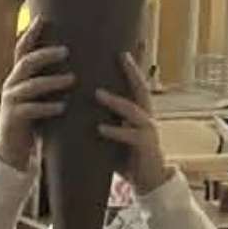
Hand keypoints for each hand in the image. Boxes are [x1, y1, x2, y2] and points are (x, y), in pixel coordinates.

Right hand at [0, 24, 72, 170]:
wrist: (12, 146)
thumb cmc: (32, 116)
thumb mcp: (37, 93)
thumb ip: (47, 76)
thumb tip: (73, 56)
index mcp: (17, 75)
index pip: (22, 49)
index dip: (31, 33)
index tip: (43, 18)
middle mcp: (11, 84)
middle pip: (26, 63)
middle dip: (46, 55)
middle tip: (66, 51)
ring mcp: (11, 101)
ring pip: (30, 86)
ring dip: (52, 81)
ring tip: (72, 79)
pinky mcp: (14, 118)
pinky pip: (31, 110)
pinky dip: (47, 107)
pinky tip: (62, 107)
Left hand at [95, 51, 173, 193]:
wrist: (149, 181)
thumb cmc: (127, 156)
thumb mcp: (115, 134)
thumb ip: (104, 119)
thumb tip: (78, 106)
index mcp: (139, 111)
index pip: (136, 83)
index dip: (131, 65)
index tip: (121, 47)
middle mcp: (147, 116)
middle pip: (141, 88)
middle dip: (132, 71)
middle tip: (120, 55)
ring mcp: (148, 131)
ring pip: (134, 111)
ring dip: (115, 102)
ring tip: (98, 93)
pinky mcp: (145, 147)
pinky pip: (130, 137)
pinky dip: (115, 131)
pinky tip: (100, 128)